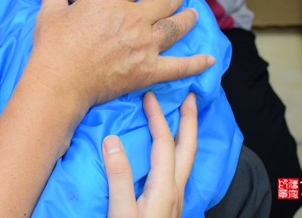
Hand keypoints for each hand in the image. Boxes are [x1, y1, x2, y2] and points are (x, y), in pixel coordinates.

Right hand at [30, 0, 213, 110]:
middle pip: (166, 0)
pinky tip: (210, 59)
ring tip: (193, 14)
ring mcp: (146, 43)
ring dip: (188, 18)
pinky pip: (180, 65)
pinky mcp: (150, 69)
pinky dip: (197, 63)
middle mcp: (135, 16)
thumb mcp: (50, 13)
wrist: (60, 80)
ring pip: (177, 25)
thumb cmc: (53, 45)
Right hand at [104, 92, 197, 217]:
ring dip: (185, 134)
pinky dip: (177, 149)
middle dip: (189, 119)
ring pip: (186, 158)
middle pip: (188, 147)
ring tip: (181, 117)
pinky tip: (168, 151)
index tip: (149, 95)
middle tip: (190, 96)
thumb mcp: (121, 211)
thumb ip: (118, 176)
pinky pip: (179, 167)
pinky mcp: (170, 205)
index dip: (158, 116)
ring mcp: (176, 198)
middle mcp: (176, 189)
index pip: (165, 143)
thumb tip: (112, 139)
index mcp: (165, 187)